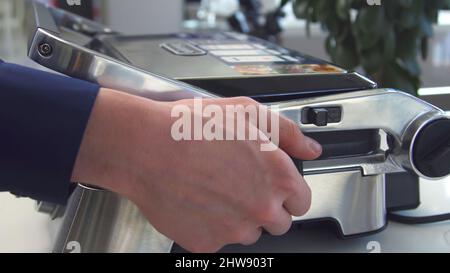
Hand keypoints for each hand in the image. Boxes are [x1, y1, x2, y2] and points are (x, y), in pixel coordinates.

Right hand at [71, 88, 321, 251]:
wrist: (145, 148)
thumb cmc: (191, 128)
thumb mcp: (248, 112)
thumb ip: (288, 133)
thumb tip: (310, 149)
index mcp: (277, 177)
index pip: (302, 202)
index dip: (288, 193)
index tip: (274, 188)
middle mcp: (260, 208)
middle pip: (278, 223)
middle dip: (264, 207)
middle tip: (239, 186)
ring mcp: (233, 230)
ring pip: (247, 233)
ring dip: (237, 218)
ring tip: (213, 191)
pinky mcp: (205, 243)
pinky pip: (216, 240)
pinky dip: (208, 226)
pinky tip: (196, 202)